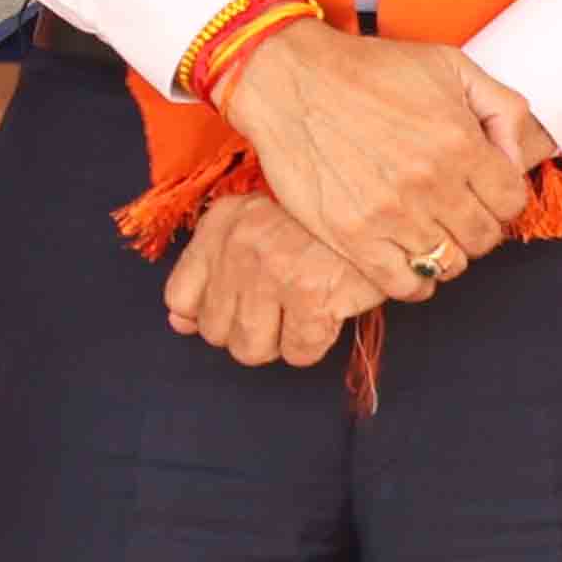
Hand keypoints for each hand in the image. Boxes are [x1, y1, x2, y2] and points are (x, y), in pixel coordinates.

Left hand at [160, 196, 385, 369]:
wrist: (383, 208)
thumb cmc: (319, 222)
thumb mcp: (257, 226)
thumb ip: (211, 271)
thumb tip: (179, 323)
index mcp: (222, 224)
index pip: (180, 297)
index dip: (205, 314)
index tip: (233, 309)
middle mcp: (239, 246)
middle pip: (215, 331)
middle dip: (246, 329)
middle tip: (278, 307)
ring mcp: (273, 273)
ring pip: (250, 349)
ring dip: (276, 342)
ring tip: (297, 313)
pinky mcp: (312, 298)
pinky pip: (296, 353)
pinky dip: (311, 344)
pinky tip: (324, 314)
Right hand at [219, 19, 534, 290]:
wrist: (290, 81)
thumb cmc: (366, 70)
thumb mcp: (449, 65)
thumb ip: (502, 106)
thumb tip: (520, 154)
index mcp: (460, 142)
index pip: (512, 202)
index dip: (501, 197)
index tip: (483, 191)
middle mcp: (430, 184)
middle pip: (485, 238)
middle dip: (477, 224)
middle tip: (455, 210)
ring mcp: (391, 215)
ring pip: (449, 263)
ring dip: (445, 250)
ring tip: (428, 229)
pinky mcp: (353, 237)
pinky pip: (404, 284)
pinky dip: (415, 281)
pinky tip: (407, 258)